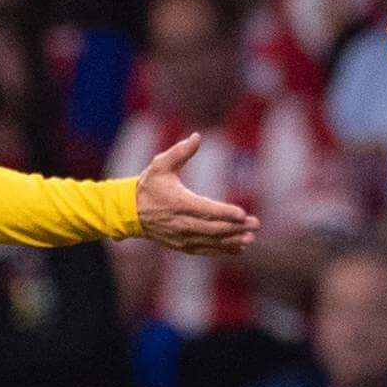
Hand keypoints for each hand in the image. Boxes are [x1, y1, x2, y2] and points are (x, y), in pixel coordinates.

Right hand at [133, 136, 256, 253]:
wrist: (130, 212)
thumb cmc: (149, 185)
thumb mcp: (160, 164)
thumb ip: (180, 151)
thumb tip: (197, 136)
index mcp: (178, 203)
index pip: (206, 210)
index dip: (225, 213)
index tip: (242, 214)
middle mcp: (181, 223)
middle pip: (213, 229)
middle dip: (236, 228)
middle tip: (256, 224)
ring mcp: (181, 237)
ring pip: (211, 242)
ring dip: (232, 241)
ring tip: (251, 238)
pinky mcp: (181, 245)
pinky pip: (205, 250)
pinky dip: (222, 250)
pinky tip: (238, 248)